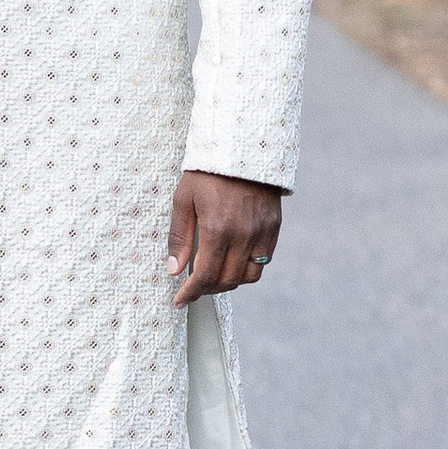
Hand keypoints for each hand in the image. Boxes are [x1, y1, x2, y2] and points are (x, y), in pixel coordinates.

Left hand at [170, 169, 284, 308]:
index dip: (191, 293)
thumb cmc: (207, 172)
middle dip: (208, 290)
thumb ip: (179, 238)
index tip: (180, 301)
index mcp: (218, 229)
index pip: (206, 275)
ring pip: (249, 276)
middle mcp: (244, 235)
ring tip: (213, 277)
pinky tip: (232, 261)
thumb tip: (174, 270)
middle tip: (193, 288)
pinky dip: (247, 268)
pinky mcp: (273, 227)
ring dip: (229, 282)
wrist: (242, 147)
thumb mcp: (184, 200)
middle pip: (227, 281)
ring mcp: (262, 232)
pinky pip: (263, 260)